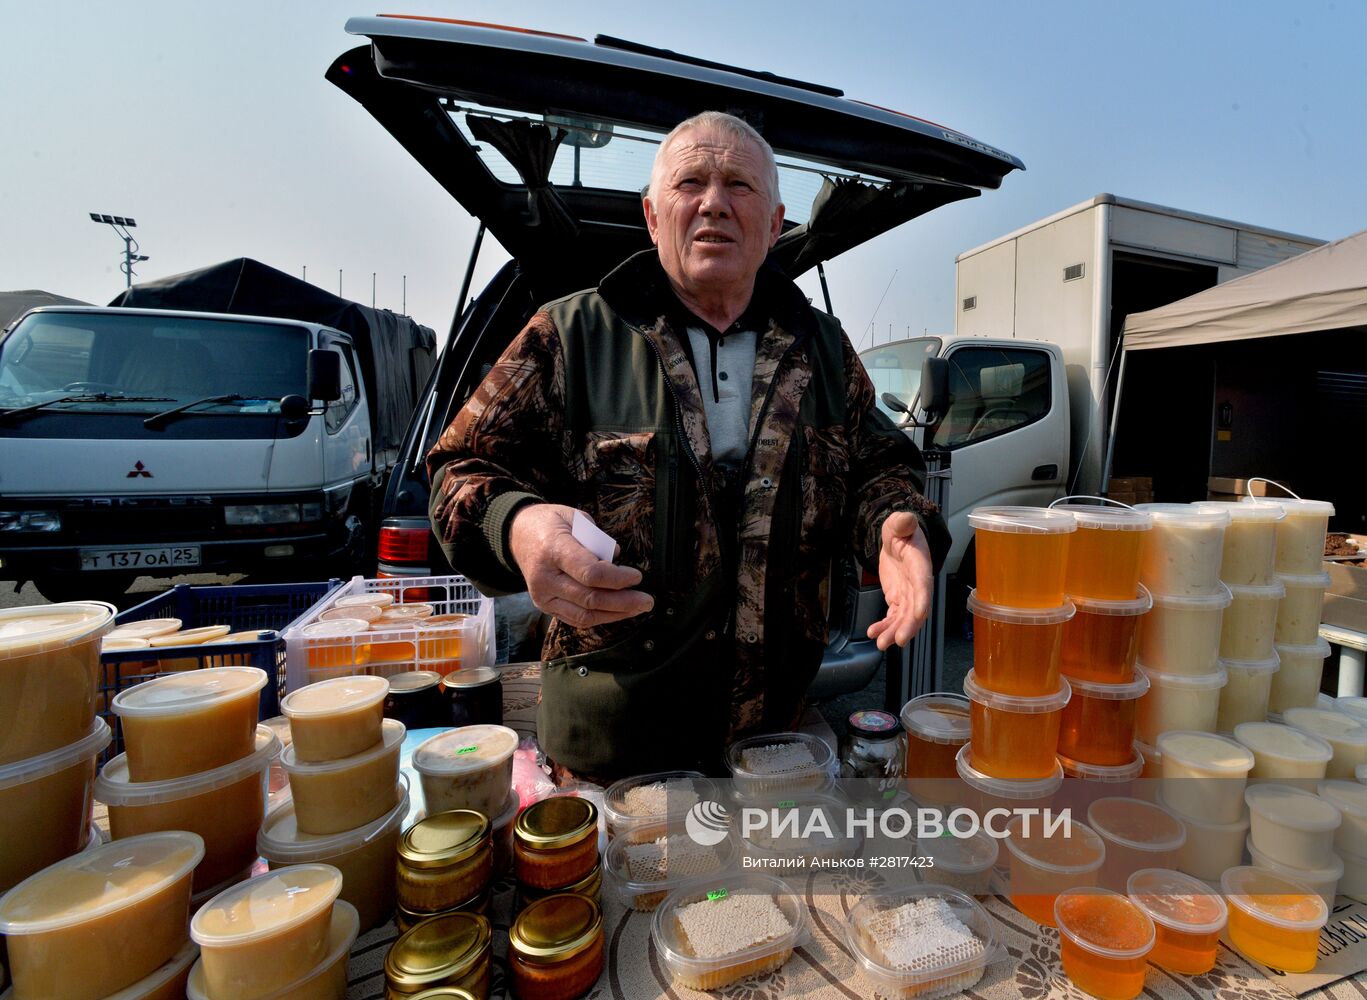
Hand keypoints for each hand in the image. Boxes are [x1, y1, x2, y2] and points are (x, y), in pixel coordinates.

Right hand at [508, 503, 653, 626]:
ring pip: (584, 614)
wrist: (518, 535)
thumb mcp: (576, 518)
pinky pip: (576, 619)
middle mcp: (545, 577)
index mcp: (553, 549)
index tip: (636, 576)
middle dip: (623, 601)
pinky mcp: (544, 605)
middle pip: (590, 598)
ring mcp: (542, 595)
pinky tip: (618, 612)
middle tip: (646, 600)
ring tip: (637, 608)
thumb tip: (616, 559)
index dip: (618, 579)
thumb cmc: (551, 523)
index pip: (590, 573)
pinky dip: (599, 618)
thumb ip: (597, 540)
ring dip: (615, 614)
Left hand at [867, 512, 933, 650]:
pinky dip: (884, 626)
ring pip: (904, 618)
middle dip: (908, 626)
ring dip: (894, 631)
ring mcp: (908, 594)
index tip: (920, 613)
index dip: (923, 599)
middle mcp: (917, 583)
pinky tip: (873, 634)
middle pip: (915, 608)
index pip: (923, 583)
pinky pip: (892, 616)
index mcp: (920, 564)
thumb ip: (903, 523)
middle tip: (899, 641)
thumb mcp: (899, 523)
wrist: (898, 540)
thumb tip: (906, 519)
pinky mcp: (897, 599)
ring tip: (881, 643)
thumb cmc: (902, 530)